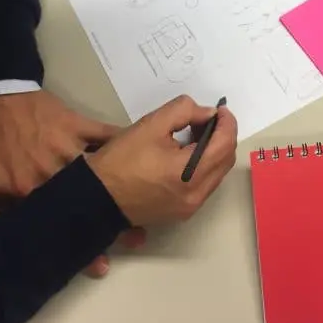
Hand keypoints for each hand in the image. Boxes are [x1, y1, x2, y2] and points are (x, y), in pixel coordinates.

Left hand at [0, 90, 134, 277]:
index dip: (81, 245)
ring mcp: (71, 145)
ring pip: (105, 171)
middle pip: (90, 200)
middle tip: (134, 238)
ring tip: (150, 204)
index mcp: (32, 188)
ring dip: (127, 187)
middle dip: (113, 222)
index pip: (60, 221)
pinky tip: (144, 154)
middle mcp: (57, 170)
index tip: (99, 263)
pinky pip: (107, 134)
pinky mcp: (80, 124)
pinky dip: (125, 142)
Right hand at [87, 95, 237, 225]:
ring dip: (213, 152)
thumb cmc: (121, 159)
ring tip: (194, 134)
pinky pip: (204, 185)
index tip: (220, 110)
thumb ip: (184, 111)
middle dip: (222, 136)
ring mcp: (190, 208)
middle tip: (205, 120)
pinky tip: (186, 154)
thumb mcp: (151, 125)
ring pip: (216, 174)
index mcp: (190, 174)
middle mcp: (196, 195)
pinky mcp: (181, 212)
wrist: (95, 197)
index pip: (225, 145)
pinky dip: (203, 166)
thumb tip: (207, 114)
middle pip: (225, 161)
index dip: (227, 123)